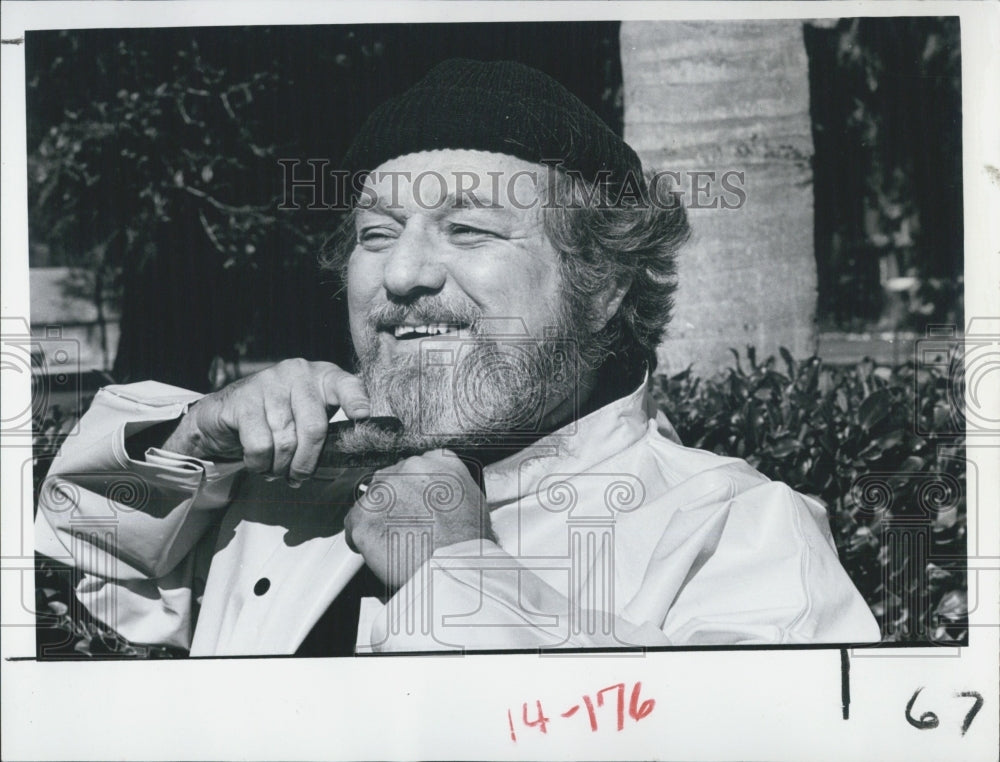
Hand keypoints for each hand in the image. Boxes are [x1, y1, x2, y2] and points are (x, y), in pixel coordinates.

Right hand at [163, 359, 369, 484]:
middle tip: (299, 476)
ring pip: (285, 441)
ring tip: (276, 469)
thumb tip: (351, 453)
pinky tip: (258, 462)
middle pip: (314, 428)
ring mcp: (268, 383)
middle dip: (307, 462)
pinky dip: (259, 464)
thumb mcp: (307, 417)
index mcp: (322, 377)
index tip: (363, 417)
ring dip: (281, 467)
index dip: (356, 401)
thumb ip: (329, 429)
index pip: (347, 385)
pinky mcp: (243, 400)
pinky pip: (260, 446)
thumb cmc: (277, 419)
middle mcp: (297, 373)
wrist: (225, 415)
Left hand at [343, 450, 493, 588]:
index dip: (415, 490)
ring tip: (397, 542)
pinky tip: (380, 550)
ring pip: (373, 500)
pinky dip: (361, 537)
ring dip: (380, 519)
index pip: (418, 467)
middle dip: (395, 503)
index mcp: (440, 461)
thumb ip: (451, 489)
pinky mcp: (364, 514)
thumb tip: (441, 498)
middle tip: (407, 527)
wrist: (455, 567)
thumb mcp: (474, 501)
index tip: (416, 505)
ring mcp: (385, 490)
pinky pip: (353, 522)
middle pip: (391, 480)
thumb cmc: (469, 543)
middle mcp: (410, 468)